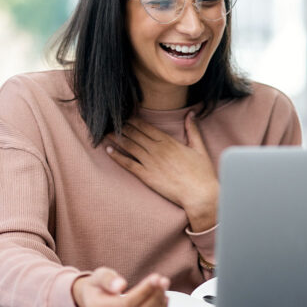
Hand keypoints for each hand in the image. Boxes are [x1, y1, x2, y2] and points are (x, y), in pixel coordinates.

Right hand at [71, 267, 168, 306]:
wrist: (92, 301)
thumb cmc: (97, 286)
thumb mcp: (98, 276)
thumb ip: (108, 278)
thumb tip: (120, 285)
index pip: (126, 305)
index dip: (144, 291)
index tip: (155, 277)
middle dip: (154, 298)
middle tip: (163, 281)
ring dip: (159, 306)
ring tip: (163, 288)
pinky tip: (163, 300)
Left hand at [106, 112, 218, 231]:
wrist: (199, 194)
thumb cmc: (201, 172)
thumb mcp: (199, 147)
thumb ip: (192, 129)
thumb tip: (191, 113)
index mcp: (168, 141)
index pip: (145, 126)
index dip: (133, 120)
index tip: (124, 115)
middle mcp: (156, 149)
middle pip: (134, 134)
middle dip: (122, 127)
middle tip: (111, 121)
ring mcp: (150, 163)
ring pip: (129, 146)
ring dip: (116, 138)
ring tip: (105, 132)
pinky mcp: (146, 176)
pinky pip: (128, 164)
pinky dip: (117, 156)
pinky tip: (108, 150)